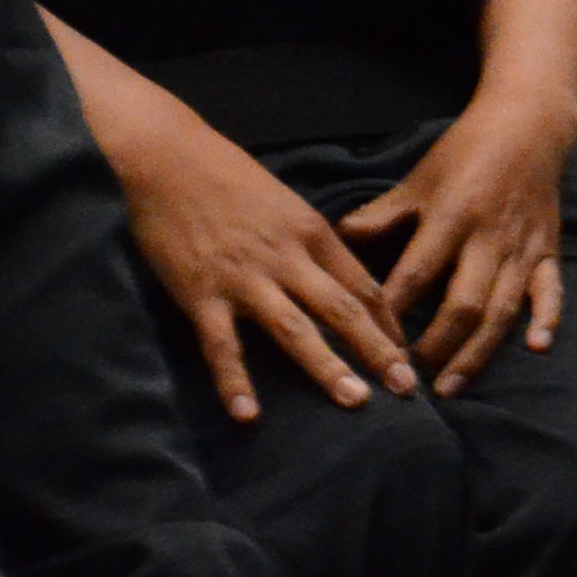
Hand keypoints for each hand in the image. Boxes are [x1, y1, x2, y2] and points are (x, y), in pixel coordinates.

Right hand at [111, 99, 414, 421]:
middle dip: (378, 350)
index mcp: (313, 232)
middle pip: (343, 310)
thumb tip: (333, 277)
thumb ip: (309, 242)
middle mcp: (288, 258)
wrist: (170, 160)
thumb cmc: (229, 177)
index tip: (406, 353)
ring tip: (355, 401)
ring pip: (295, 330)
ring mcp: (245, 278)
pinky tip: (248, 416)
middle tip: (406, 388)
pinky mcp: (201, 295)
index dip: (388, 322)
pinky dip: (235, 382)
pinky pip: (222, 346)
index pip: (363, 285)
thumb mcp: (285, 203)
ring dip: (327, 368)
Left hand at [337, 85, 572, 394]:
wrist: (530, 122)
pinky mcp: (549, 250)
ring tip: (448, 387)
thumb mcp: (419, 178)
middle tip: (406, 378)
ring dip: (476, 353)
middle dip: (434, 347)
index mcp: (453, 216)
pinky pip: (550, 290)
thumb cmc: (466, 150)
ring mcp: (524, 247)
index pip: (416, 275)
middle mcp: (490, 237)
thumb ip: (381, 215)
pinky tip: (536, 348)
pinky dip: (546, 319)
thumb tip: (337, 244)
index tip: (367, 346)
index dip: (391, 313)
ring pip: (502, 310)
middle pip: (463, 304)